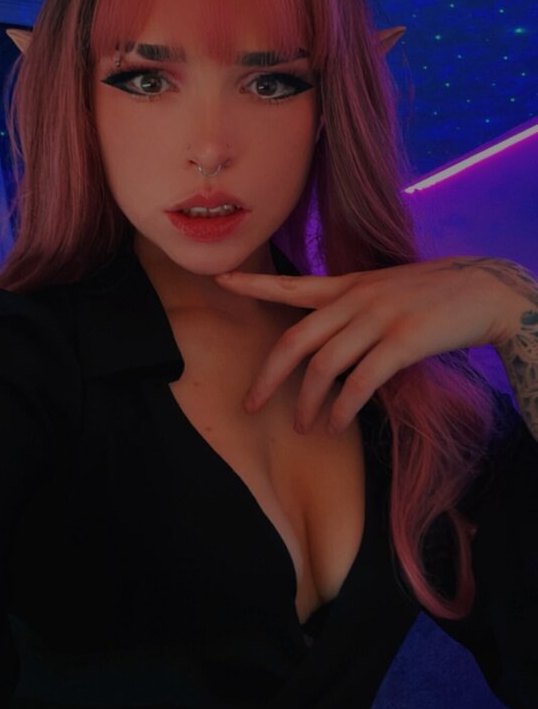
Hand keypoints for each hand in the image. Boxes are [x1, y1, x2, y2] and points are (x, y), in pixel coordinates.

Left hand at [214, 256, 515, 435]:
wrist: (486, 290)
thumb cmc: (435, 295)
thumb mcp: (386, 289)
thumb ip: (353, 308)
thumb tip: (327, 342)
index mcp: (349, 284)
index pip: (292, 284)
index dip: (254, 284)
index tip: (221, 280)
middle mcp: (356, 298)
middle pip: (296, 340)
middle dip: (269, 376)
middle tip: (251, 405)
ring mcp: (378, 318)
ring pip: (324, 366)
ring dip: (309, 403)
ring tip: (304, 427)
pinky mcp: (402, 341)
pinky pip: (360, 381)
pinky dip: (343, 408)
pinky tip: (336, 424)